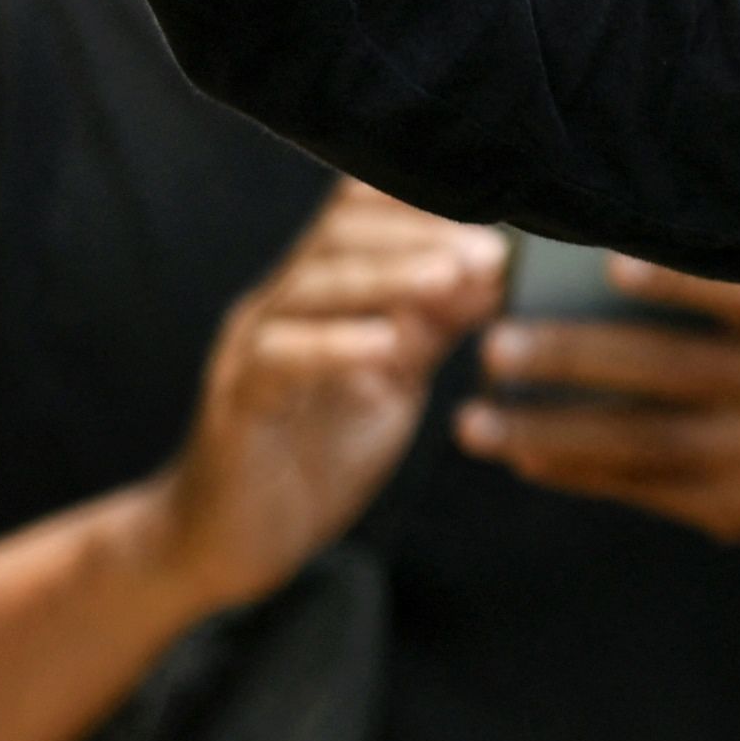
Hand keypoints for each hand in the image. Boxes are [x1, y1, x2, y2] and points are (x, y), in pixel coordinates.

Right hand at [148, 184, 506, 614]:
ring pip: (312, 284)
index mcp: (323, 290)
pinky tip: (385, 345)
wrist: (231, 539)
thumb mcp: (395, 379)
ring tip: (448, 274)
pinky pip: (277, 358)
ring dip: (386, 275)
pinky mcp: (237, 402)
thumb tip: (498, 268)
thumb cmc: (316, 453)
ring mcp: (254, 347)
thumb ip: (436, 324)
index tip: (508, 213)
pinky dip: (333, 346)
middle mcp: (284, 303)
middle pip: (341, 230)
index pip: (364, 210)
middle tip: (491, 248)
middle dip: (420, 231)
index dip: (430, 202)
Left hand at [457, 263, 739, 550]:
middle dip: (575, 359)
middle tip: (494, 344)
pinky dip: (579, 472)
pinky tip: (524, 454)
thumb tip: (629, 235)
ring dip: (551, 432)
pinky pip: (646, 490)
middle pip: (670, 371)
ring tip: (475, 421)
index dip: (677, 282)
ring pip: (643, 443)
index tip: (606, 263)